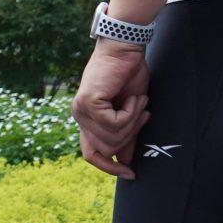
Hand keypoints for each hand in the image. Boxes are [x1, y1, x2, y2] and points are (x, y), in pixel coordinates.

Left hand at [73, 40, 151, 178]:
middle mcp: (80, 117)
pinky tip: (131, 97)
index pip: (91, 154)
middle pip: (106, 150)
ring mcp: (80, 110)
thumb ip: (126, 135)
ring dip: (132, 121)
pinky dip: (129, 113)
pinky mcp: (87, 103)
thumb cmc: (128, 75)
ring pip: (111, 138)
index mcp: (88, 120)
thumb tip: (126, 162)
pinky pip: (114, 124)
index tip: (130, 174)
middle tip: (143, 114)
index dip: (109, 167)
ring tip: (137, 101)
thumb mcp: (131, 111)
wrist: (125, 49)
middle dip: (130, 136)